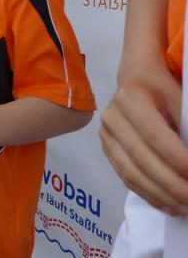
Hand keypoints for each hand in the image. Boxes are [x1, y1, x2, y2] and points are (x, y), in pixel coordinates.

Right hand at [99, 78, 187, 214]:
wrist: (135, 78)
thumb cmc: (162, 86)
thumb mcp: (179, 97)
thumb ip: (187, 126)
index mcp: (130, 98)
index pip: (154, 135)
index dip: (177, 160)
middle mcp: (112, 117)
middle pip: (141, 158)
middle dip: (171, 184)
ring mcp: (105, 134)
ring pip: (131, 171)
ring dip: (160, 194)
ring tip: (183, 207)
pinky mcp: (106, 147)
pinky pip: (124, 176)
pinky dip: (147, 193)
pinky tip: (167, 204)